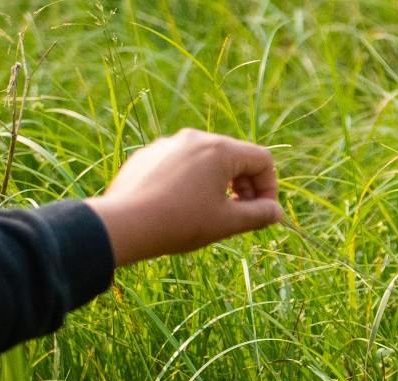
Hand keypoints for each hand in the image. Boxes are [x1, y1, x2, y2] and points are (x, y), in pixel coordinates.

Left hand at [85, 129, 280, 266]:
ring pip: (205, 160)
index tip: (260, 213)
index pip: (262, 160)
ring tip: (207, 212)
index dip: (269, 188)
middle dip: (243, 185)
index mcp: (220, 149)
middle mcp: (195, 138)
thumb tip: (275, 212)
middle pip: (234, 156)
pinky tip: (177, 208)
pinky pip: (179, 165)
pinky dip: (188, 183)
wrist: (122, 224)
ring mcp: (168, 144)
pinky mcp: (148, 156)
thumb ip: (258, 215)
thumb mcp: (226, 223)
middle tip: (238, 214)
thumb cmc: (179, 223)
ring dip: (216, 184)